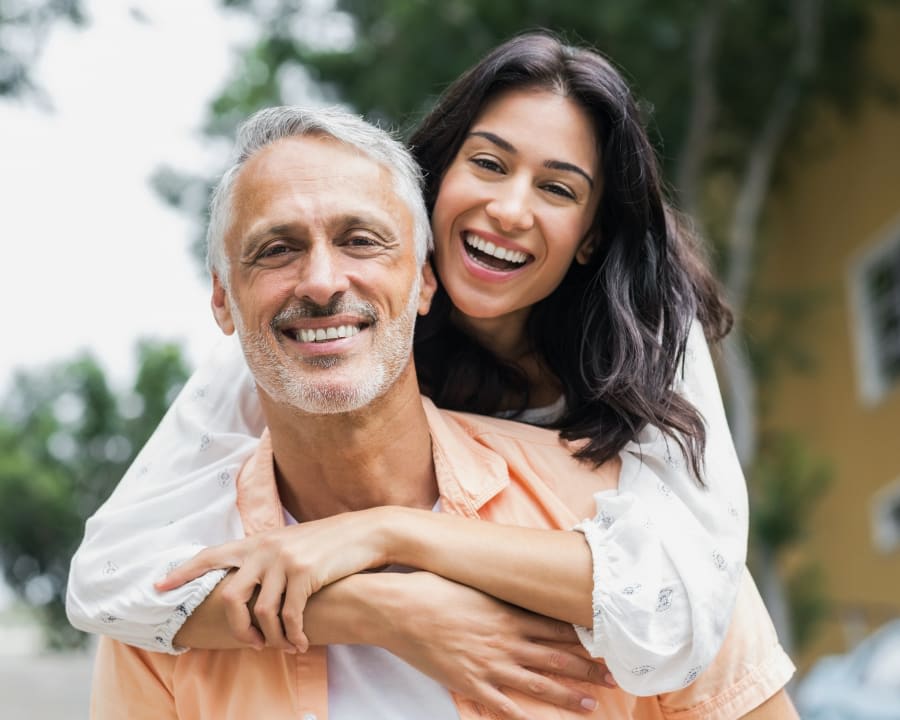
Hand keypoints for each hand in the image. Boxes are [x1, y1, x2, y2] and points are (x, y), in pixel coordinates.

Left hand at [155, 507, 389, 650]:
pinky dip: (293, 636)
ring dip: (270, 637)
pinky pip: (290, 616)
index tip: (157, 587)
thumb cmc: (326, 543)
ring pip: (262, 612)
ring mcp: (284, 560)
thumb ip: (266, 558)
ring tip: (282, 646)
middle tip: (253, 643)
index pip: (210, 555)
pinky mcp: (304, 573)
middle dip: (238, 629)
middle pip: (232, 597)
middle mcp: (264, 548)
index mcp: (257, 541)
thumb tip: (248, 582)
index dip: (182, 572)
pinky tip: (301, 643)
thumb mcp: (290, 544)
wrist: (363, 533)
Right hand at [372, 572, 615, 719]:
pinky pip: (502, 705)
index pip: (556, 629)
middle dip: (587, 669)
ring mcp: (489, 665)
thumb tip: (519, 582)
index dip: (583, 640)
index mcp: (509, 614)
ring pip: (538, 684)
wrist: (399, 609)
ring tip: (591, 704)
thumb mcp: (474, 583)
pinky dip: (523, 717)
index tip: (606, 645)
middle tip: (613, 678)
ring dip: (566, 695)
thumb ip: (500, 590)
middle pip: (556, 658)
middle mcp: (506, 641)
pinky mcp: (469, 683)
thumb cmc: (434, 588)